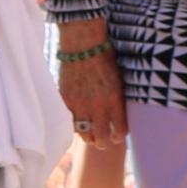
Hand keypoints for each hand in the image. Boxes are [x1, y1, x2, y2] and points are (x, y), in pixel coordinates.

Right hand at [59, 30, 124, 144]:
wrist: (83, 45)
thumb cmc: (105, 58)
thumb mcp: (119, 79)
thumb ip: (118, 99)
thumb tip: (120, 114)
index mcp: (114, 100)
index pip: (119, 129)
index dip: (119, 136)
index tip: (118, 137)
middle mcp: (97, 106)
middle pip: (101, 136)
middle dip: (103, 142)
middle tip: (102, 142)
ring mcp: (80, 104)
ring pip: (84, 132)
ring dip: (88, 137)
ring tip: (90, 138)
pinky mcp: (66, 100)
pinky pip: (70, 120)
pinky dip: (75, 124)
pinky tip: (78, 123)